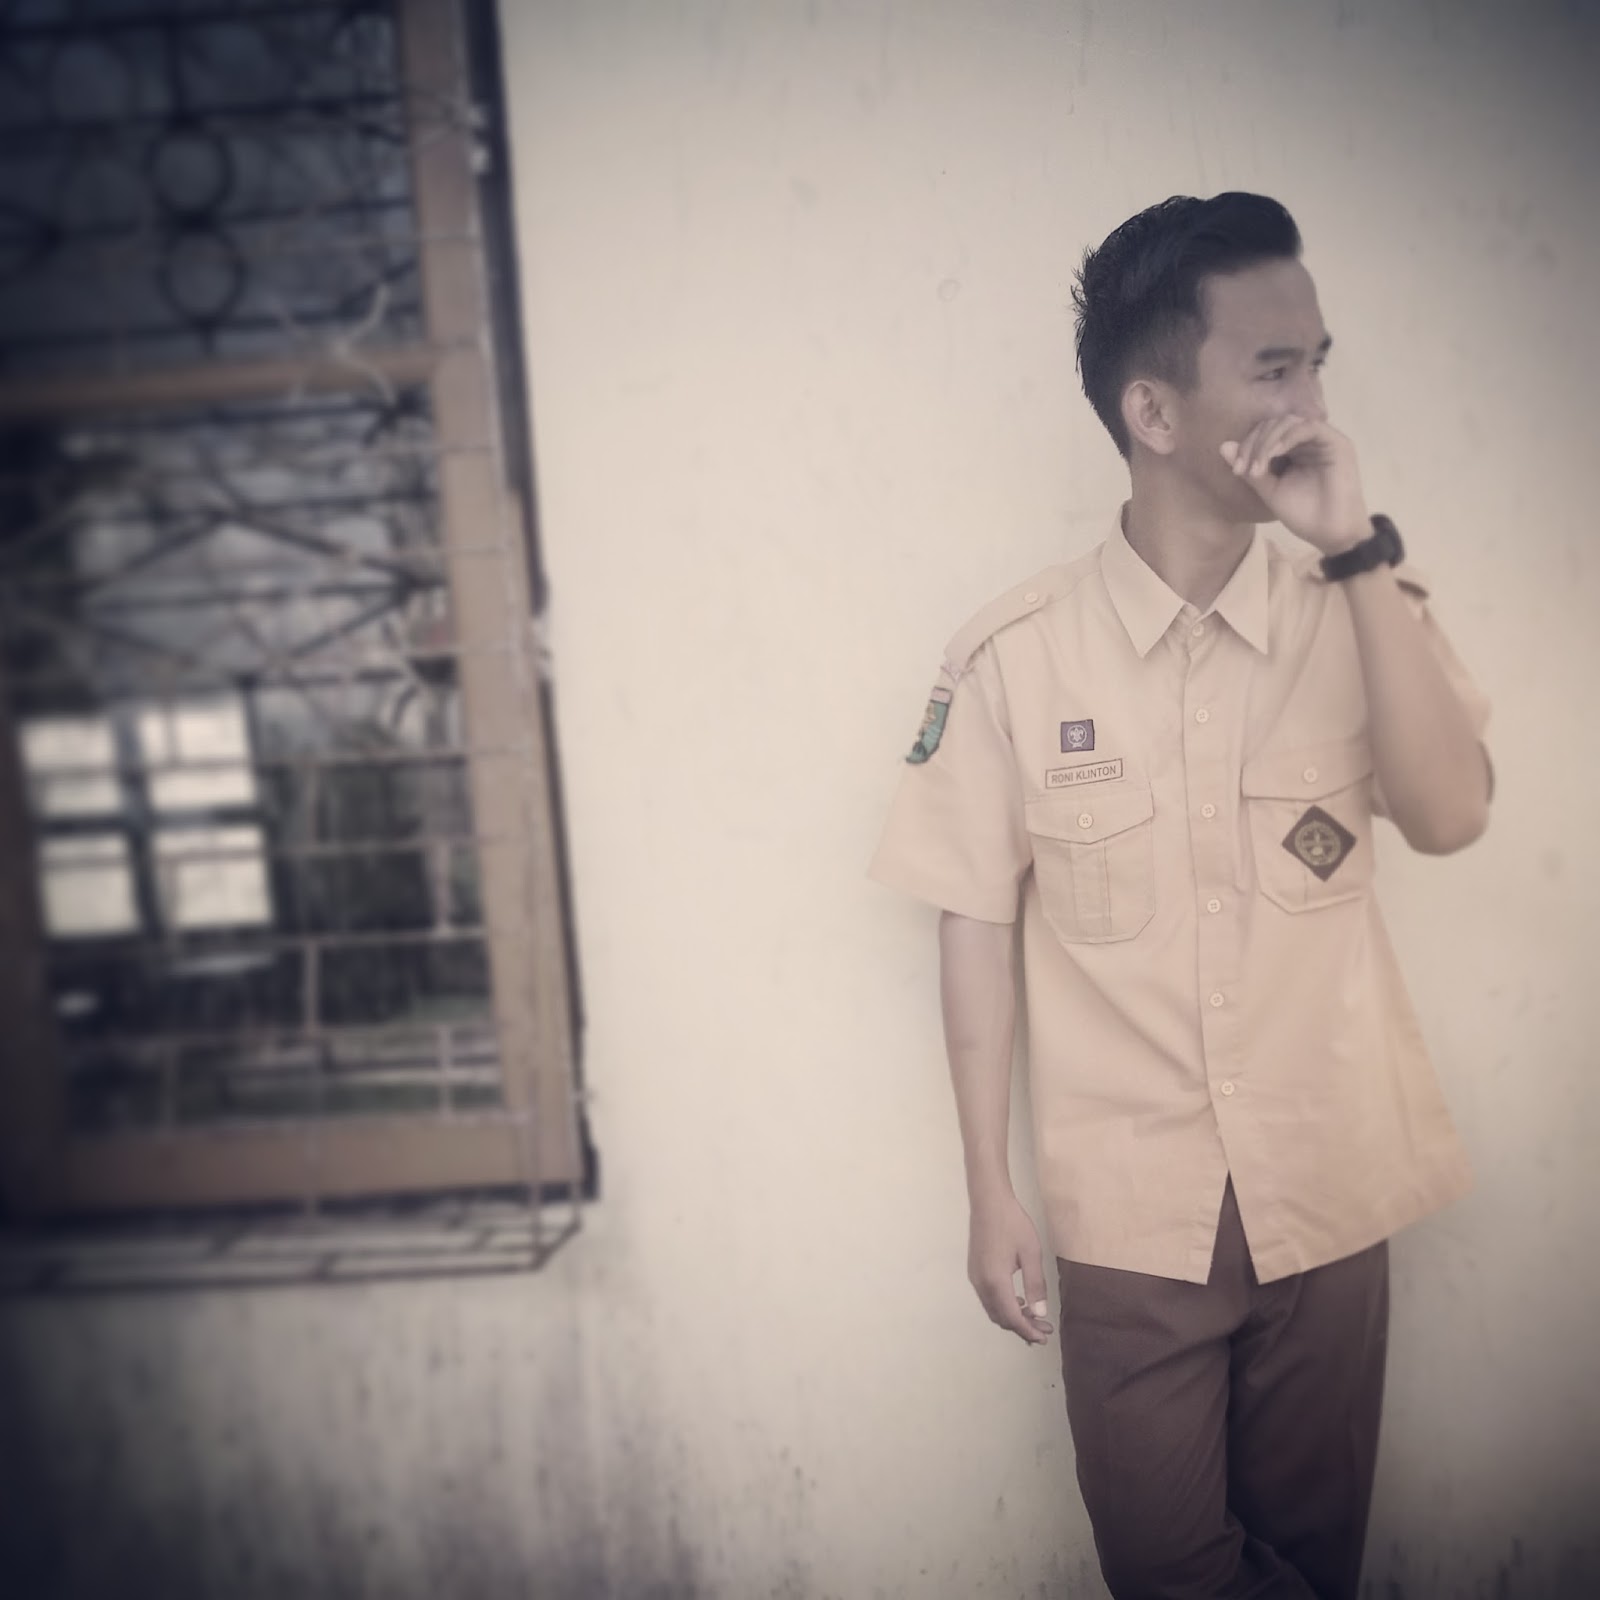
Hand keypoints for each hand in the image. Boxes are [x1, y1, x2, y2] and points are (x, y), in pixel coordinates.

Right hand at [968, 1189, 1052, 1345]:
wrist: (989, 1202)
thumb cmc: (1013, 1224)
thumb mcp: (1031, 1253)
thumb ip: (1035, 1284)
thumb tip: (1040, 1313)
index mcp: (996, 1281)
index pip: (1012, 1317)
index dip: (1028, 1330)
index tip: (1044, 1337)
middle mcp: (981, 1284)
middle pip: (1000, 1317)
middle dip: (1022, 1327)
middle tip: (1044, 1329)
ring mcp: (975, 1278)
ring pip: (993, 1309)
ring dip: (1012, 1317)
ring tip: (1034, 1317)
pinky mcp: (975, 1271)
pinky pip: (988, 1299)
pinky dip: (1003, 1306)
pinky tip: (1018, 1301)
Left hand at [1220, 414, 1368, 554]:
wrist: (1329, 532)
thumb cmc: (1302, 514)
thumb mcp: (1269, 490)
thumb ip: (1250, 469)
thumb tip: (1223, 446)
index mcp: (1292, 450)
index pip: (1265, 433)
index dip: (1247, 446)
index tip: (1236, 470)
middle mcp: (1307, 440)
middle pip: (1274, 424)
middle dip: (1254, 443)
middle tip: (1243, 468)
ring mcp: (1322, 439)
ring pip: (1289, 422)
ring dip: (1268, 440)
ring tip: (1258, 465)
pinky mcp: (1336, 442)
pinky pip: (1309, 427)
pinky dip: (1288, 436)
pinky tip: (1274, 452)